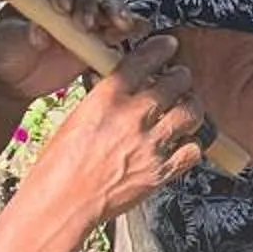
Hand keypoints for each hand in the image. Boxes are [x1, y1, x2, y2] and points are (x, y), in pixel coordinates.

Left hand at [0, 0, 149, 104]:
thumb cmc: (4, 51)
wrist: (12, 78)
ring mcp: (85, 18)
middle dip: (92, 4)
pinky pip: (117, 30)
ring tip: (122, 26)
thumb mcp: (7, 39)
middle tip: (87, 24)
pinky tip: (139, 30)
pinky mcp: (97, 39)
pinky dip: (131, 28)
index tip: (61, 8)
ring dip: (116, 13)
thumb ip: (23, 32)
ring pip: (107, 6)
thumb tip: (39, 34)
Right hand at [21, 35, 208, 223]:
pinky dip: (192, 144)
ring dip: (192, 106)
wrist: (62, 204)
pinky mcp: (161, 171)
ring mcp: (150, 144)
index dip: (161, 49)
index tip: (168, 46)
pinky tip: (183, 142)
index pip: (144, 60)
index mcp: (107, 98)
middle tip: (180, 79)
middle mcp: (133, 117)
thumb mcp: (77, 118)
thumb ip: (106, 101)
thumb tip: (126, 90)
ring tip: (186, 107)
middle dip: (181, 77)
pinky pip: (193, 149)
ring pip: (191, 112)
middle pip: (176, 82)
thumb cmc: (59, 166)